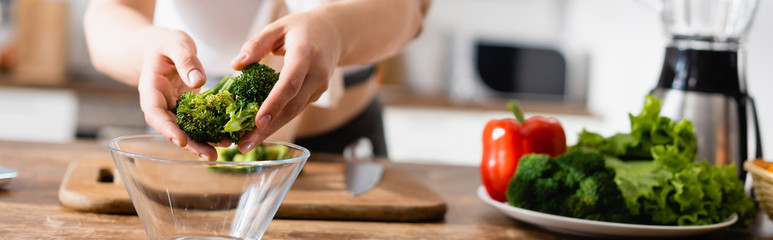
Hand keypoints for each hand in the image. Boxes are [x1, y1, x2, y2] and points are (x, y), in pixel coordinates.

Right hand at [137, 27, 221, 159]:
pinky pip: (199, 122)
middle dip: (192, 144)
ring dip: (204, 141)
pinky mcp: (188, 108)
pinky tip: (228, 136)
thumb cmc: (166, 43)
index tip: (181, 141)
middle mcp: (161, 104)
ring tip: (225, 148)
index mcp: (151, 89)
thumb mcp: (175, 44)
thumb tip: (199, 81)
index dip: (167, 129)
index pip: (155, 114)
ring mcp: (174, 108)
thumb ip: (186, 60)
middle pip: (173, 129)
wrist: (162, 47)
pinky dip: (212, 130)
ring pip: (187, 129)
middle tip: (211, 156)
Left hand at [230, 11, 341, 152]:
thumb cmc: (303, 28)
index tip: (258, 122)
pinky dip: (278, 121)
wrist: (334, 33)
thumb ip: (257, 44)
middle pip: (292, 106)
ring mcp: (319, 87)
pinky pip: (296, 110)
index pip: (290, 84)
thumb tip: (236, 65)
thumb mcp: (278, 27)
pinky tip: (259, 131)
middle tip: (244, 145)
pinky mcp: (316, 95)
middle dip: (268, 128)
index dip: (274, 104)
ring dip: (271, 130)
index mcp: (306, 55)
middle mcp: (316, 74)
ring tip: (246, 144)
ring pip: (294, 113)